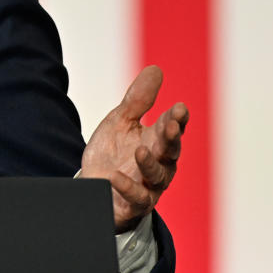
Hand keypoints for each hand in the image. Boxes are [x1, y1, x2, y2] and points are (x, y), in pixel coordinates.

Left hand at [80, 65, 188, 231]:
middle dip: (171, 138)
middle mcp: (159, 163)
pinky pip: (135, 197)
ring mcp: (149, 185)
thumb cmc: (113, 153)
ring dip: (151, 163)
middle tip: (172, 125)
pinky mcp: (134, 203)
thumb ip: (138, 100)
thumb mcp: (121, 122)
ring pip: (158, 176)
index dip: (177, 119)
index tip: (179, 108)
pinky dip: (127, 187)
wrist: (93, 186)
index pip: (172, 128)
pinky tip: (115, 177)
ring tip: (141, 150)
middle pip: (170, 151)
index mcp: (157, 141)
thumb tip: (156, 69)